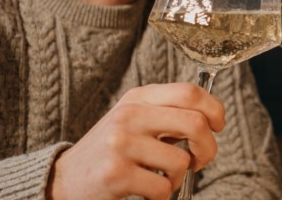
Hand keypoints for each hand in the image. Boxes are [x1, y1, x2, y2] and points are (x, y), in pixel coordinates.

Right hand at [47, 83, 224, 199]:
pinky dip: (162, 195)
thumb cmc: (111, 151)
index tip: (217, 127)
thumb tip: (211, 118)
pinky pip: (162, 187)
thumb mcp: (135, 120)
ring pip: (181, 161)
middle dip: (208, 148)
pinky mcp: (116, 173)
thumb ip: (167, 113)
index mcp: (139, 97)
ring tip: (162, 179)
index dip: (214, 109)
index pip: (190, 91)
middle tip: (199, 161)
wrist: (64, 180)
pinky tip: (147, 191)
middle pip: (195, 123)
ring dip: (179, 178)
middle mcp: (130, 115)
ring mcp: (121, 143)